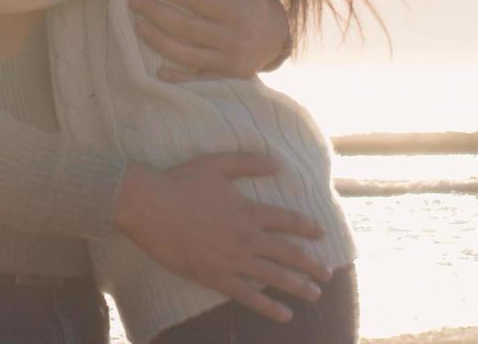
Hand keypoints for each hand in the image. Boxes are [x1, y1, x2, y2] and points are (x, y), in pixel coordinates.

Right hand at [114, 157, 330, 320]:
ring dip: (299, 287)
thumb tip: (278, 164)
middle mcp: (247, 238)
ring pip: (275, 277)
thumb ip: (249, 163)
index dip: (307, 227)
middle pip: (289, 254)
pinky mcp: (215, 277)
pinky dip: (269, 307)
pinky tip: (285, 315)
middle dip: (312, 265)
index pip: (289, 221)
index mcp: (249, 211)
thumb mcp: (217, 164)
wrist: (149, 207)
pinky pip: (248, 296)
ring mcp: (233, 261)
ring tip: (315, 295)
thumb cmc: (180, 182)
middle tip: (327, 274)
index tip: (321, 234)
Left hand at [133, 0, 291, 80]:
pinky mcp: (224, 78)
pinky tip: (157, 71)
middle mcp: (231, 38)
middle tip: (132, 0)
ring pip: (186, 54)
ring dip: (158, 41)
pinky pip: (197, 80)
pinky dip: (178, 78)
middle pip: (186, 27)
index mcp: (236, 13)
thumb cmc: (253, 7)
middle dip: (155, 13)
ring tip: (137, 25)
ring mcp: (227, 61)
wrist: (274, 44)